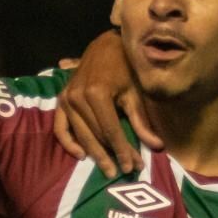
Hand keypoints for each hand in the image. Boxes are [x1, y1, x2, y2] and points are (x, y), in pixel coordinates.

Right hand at [50, 29, 159, 177]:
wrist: (106, 45)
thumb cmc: (125, 67)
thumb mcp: (135, 92)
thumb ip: (141, 121)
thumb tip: (156, 146)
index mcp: (97, 94)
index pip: (111, 131)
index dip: (122, 151)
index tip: (133, 166)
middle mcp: (78, 98)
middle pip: (96, 135)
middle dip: (111, 155)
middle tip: (123, 172)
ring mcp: (66, 99)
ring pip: (80, 134)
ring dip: (93, 154)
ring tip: (107, 169)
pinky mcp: (61, 100)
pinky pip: (60, 127)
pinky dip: (68, 143)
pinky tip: (80, 155)